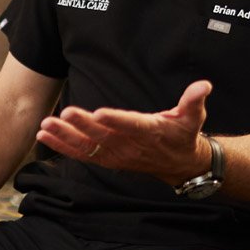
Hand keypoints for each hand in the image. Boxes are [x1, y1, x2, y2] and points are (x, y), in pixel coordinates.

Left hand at [36, 80, 213, 184]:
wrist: (180, 165)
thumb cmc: (183, 135)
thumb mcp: (193, 117)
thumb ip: (194, 100)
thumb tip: (204, 85)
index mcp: (150, 132)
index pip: (131, 125)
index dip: (116, 120)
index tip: (99, 113)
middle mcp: (130, 145)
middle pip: (103, 136)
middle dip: (83, 126)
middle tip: (65, 113)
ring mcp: (117, 154)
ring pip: (88, 146)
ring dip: (66, 137)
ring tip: (46, 126)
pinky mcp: (107, 158)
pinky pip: (82, 154)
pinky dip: (63, 146)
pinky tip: (44, 136)